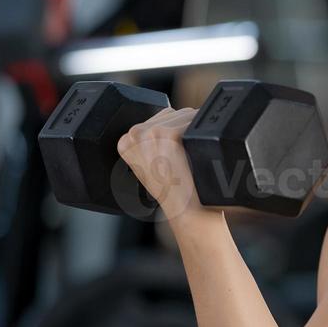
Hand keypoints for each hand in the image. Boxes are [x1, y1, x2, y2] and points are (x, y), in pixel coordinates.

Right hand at [115, 107, 217, 225]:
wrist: (186, 212)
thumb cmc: (174, 192)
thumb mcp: (151, 166)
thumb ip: (152, 143)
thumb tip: (169, 122)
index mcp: (125, 141)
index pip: (157, 119)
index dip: (174, 132)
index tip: (179, 152)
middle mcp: (133, 135)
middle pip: (172, 114)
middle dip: (185, 129)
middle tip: (189, 157)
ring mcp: (150, 134)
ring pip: (185, 115)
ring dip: (195, 130)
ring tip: (194, 157)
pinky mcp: (168, 135)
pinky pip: (194, 121)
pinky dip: (203, 134)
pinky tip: (200, 152)